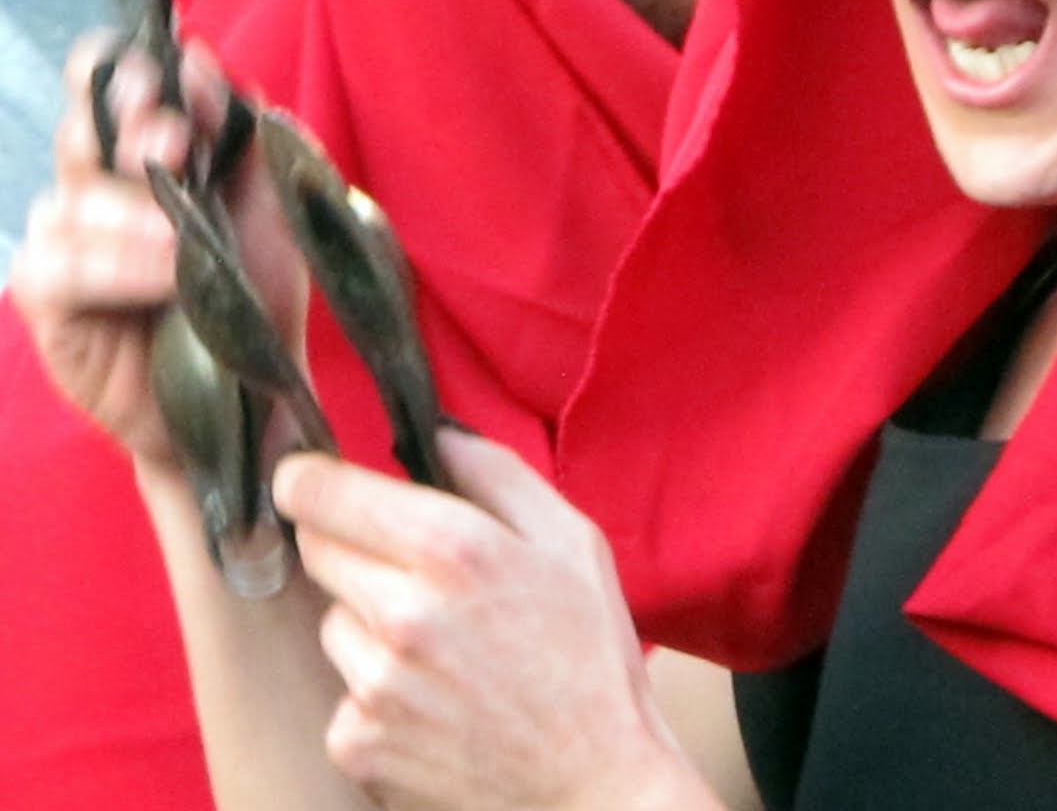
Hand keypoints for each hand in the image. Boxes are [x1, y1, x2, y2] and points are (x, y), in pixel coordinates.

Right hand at [8, 33, 307, 467]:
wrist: (252, 392)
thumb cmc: (256, 293)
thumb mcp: (272, 207)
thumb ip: (246, 137)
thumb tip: (207, 66)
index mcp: (151, 154)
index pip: (112, 87)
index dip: (126, 70)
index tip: (168, 64)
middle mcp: (100, 188)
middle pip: (85, 131)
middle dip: (128, 124)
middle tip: (175, 137)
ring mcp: (70, 243)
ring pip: (69, 200)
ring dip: (130, 210)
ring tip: (182, 236)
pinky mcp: (51, 302)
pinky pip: (57, 268)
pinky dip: (112, 265)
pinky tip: (163, 273)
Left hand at [277, 429, 717, 810]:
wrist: (593, 780)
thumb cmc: (590, 655)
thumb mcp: (571, 539)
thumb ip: (495, 472)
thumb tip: (431, 434)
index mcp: (454, 550)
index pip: (318, 493)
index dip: (309, 481)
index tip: (313, 483)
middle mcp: (402, 614)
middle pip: (316, 550)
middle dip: (352, 547)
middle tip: (416, 573)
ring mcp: (373, 685)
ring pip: (332, 622)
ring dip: (368, 623)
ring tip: (441, 648)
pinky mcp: (357, 742)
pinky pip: (343, 690)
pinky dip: (375, 690)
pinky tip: (434, 699)